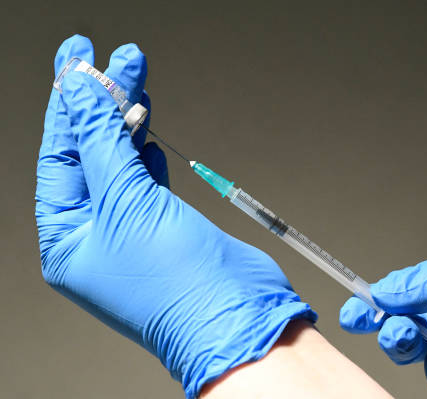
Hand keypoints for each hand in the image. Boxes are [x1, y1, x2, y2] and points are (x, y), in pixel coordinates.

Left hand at [35, 35, 314, 398]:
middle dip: (102, 102)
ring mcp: (132, 229)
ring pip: (122, 159)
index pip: (60, 155)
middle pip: (92, 152)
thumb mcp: (127, 203)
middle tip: (114, 56)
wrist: (237, 317)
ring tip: (134, 73)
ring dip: (128, 117)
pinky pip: (147, 177)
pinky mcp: (166, 224)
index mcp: (67, 239)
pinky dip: (146, 149)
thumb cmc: (177, 283)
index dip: (70, 103)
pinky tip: (144, 124)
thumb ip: (102, 142)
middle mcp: (95, 234)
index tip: (78, 58)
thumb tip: (78, 91)